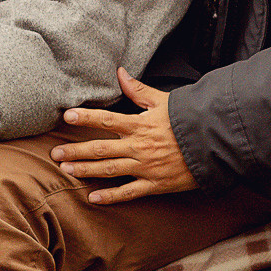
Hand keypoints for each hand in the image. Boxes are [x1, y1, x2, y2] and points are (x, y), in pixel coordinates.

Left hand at [53, 69, 197, 204]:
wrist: (215, 143)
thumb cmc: (189, 120)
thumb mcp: (164, 101)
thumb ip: (138, 90)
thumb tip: (120, 72)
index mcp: (140, 124)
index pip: (107, 119)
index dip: (86, 117)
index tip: (67, 116)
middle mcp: (139, 146)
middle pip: (101, 148)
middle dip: (76, 151)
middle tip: (55, 155)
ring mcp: (146, 167)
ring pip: (110, 170)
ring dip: (86, 170)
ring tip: (66, 171)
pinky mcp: (155, 184)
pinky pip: (129, 192)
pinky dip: (111, 197)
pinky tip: (93, 198)